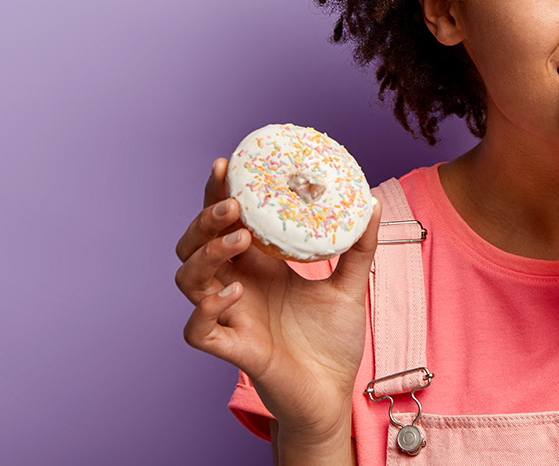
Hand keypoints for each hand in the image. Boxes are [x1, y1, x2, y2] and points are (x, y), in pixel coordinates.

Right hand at [174, 158, 380, 445]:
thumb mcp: (351, 287)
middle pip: (194, 244)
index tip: (227, 164)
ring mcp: (228, 318)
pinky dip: (205, 309)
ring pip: (187, 280)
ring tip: (239, 241)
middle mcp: (235, 287)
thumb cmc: (332, 342)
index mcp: (257, 267)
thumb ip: (359, 247)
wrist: (334, 394)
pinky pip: (197, 330)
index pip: (224, 223)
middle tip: (234, 207)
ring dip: (207, 255)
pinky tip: (233, 293)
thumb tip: (371, 203)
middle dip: (205, 220)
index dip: (217, 194)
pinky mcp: (231, 350)